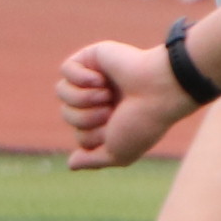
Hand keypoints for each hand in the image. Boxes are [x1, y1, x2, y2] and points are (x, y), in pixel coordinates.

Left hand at [58, 39, 189, 168]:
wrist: (158, 91)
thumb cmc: (143, 123)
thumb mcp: (119, 154)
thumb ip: (94, 160)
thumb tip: (71, 165)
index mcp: (111, 120)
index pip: (80, 134)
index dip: (92, 136)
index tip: (117, 129)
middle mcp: (102, 99)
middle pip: (67, 114)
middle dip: (86, 118)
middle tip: (112, 111)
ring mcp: (96, 76)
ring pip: (62, 92)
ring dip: (83, 99)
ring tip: (107, 94)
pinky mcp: (93, 56)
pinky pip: (65, 69)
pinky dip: (80, 78)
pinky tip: (101, 79)